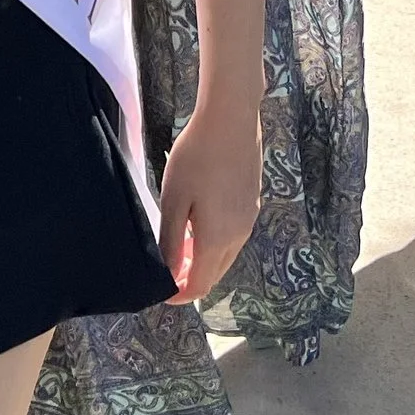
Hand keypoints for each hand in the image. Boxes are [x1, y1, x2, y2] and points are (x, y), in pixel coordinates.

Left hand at [155, 94, 262, 305]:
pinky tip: (200, 224)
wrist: (232, 119)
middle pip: (215, 274)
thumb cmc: (196, 157)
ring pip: (226, 256)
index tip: (161, 292)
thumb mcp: (174, 200)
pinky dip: (216, 244)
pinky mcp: (254, 202)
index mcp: (217, 239)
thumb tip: (169, 275)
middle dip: (191, 279)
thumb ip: (170, 242)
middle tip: (167, 271)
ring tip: (179, 247)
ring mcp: (249, 218)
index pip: (200, 285)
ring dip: (204, 261)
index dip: (180, 295)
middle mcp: (239, 234)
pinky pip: (234, 237)